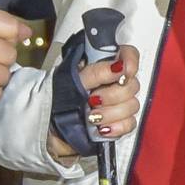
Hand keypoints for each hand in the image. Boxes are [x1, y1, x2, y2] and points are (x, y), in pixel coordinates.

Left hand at [48, 44, 140, 163]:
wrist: (51, 130)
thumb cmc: (58, 102)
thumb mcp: (71, 82)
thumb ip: (96, 72)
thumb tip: (117, 66)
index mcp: (102, 66)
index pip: (128, 54)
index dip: (130, 61)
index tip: (121, 72)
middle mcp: (113, 83)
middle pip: (133, 84)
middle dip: (112, 95)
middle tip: (92, 99)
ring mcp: (118, 103)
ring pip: (132, 105)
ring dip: (110, 113)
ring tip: (91, 117)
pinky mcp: (120, 122)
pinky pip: (130, 123)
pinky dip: (115, 127)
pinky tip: (102, 127)